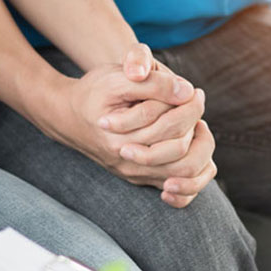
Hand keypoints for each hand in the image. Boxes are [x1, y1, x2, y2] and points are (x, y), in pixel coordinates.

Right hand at [80, 44, 215, 207]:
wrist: (71, 117)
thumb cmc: (95, 92)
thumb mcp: (118, 78)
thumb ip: (153, 83)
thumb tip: (187, 93)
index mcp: (120, 138)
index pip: (170, 126)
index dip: (189, 104)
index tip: (192, 90)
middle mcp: (128, 162)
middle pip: (180, 151)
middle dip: (195, 121)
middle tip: (196, 100)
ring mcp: (136, 174)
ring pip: (185, 173)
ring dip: (199, 145)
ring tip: (196, 122)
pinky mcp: (142, 179)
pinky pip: (181, 192)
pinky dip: (195, 172)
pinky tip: (192, 144)